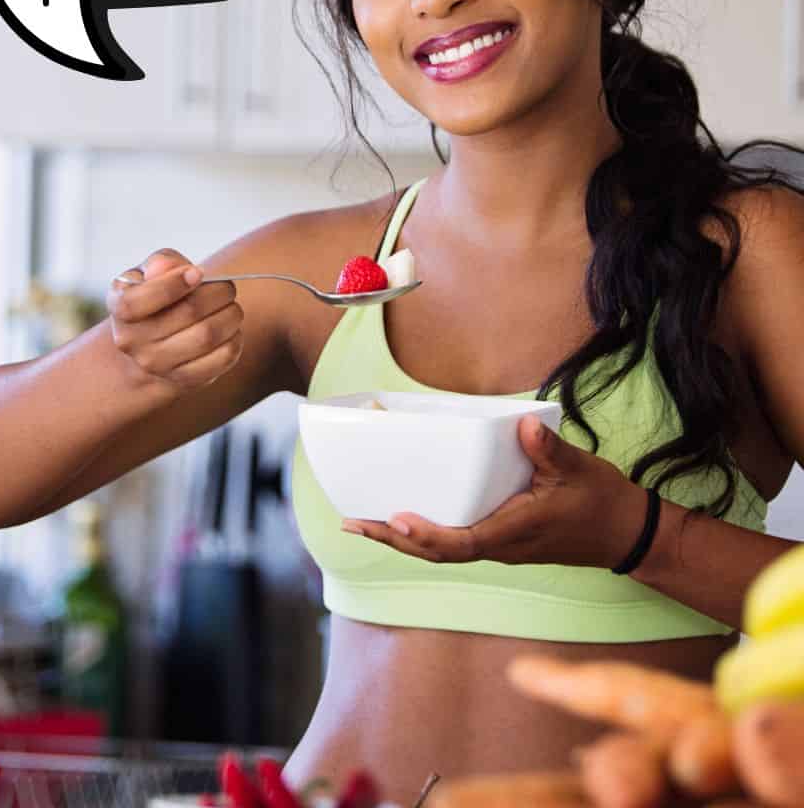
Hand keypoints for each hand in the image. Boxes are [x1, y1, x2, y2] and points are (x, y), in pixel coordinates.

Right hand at [107, 249, 242, 391]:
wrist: (148, 347)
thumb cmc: (154, 298)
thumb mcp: (149, 273)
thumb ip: (161, 262)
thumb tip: (171, 267)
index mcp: (119, 307)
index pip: (138, 301)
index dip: (172, 284)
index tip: (197, 273)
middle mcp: (132, 340)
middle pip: (188, 312)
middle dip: (218, 293)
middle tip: (227, 287)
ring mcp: (156, 364)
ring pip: (207, 336)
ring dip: (231, 316)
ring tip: (232, 307)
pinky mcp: (183, 380)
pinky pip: (221, 359)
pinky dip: (234, 340)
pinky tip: (231, 330)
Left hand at [341, 414, 651, 569]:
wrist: (626, 533)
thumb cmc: (601, 501)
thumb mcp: (578, 469)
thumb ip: (549, 449)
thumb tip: (524, 425)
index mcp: (514, 532)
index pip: (461, 543)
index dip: (426, 535)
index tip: (395, 519)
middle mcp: (499, 545)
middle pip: (436, 552)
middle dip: (392, 540)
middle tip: (351, 523)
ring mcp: (497, 545)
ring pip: (440, 551)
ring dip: (400, 540)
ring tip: (361, 524)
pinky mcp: (499, 539)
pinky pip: (452, 542)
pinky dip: (422, 534)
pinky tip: (401, 520)